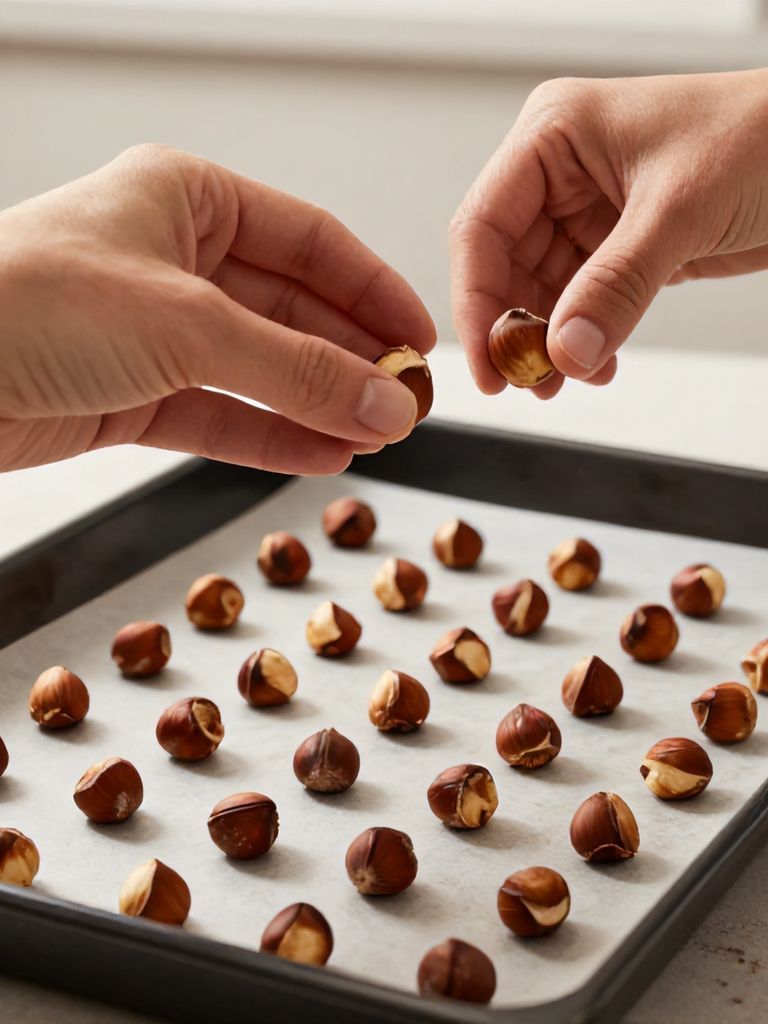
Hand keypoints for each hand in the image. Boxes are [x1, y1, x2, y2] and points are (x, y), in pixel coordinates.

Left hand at [0, 145, 434, 471]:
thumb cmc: (27, 302)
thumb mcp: (188, 324)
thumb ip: (297, 369)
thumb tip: (385, 403)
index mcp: (186, 200)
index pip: (310, 242)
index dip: (372, 290)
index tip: (418, 337)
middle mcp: (173, 261)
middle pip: (291, 311)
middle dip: (350, 359)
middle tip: (405, 402)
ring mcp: (154, 332)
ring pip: (261, 370)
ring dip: (319, 405)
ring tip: (377, 436)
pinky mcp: (132, 395)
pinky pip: (222, 416)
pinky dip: (272, 438)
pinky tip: (324, 455)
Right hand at [450, 70, 767, 397]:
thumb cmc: (764, 132)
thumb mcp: (678, 209)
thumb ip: (616, 285)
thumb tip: (566, 350)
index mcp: (554, 135)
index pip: (483, 227)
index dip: (476, 302)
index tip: (487, 362)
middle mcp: (561, 173)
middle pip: (504, 266)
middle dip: (515, 329)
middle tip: (526, 381)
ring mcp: (587, 210)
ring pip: (540, 291)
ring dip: (549, 342)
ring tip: (562, 380)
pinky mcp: (616, 243)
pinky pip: (579, 300)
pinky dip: (582, 337)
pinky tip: (594, 362)